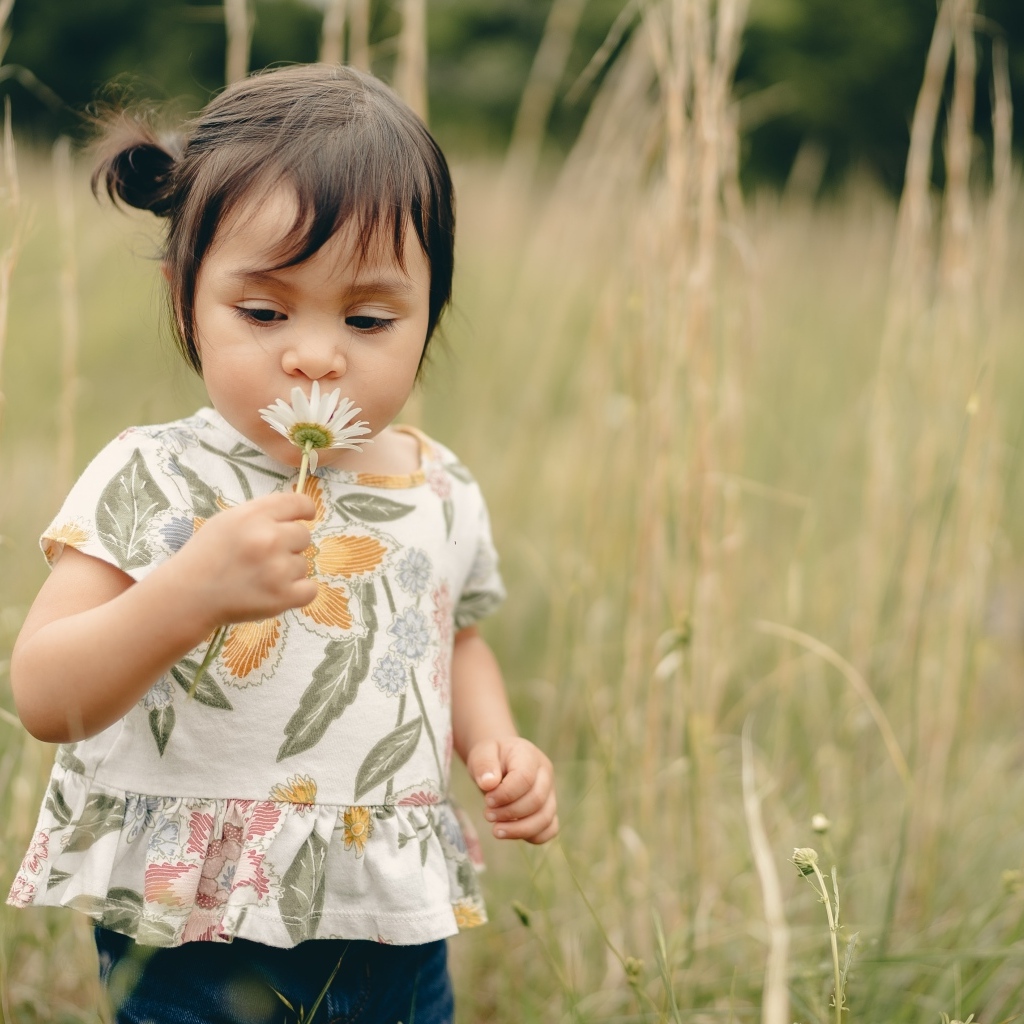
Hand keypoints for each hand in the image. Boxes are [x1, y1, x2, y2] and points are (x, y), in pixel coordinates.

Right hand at [167, 490, 317, 627]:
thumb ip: (261, 515)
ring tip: (260, 577)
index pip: (299, 503)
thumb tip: (294, 515)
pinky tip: (277, 591)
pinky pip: (310, 590)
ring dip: (288, 571)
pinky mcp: (282, 597)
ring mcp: (277, 569)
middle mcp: (269, 538)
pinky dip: (298, 592)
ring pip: (304, 564)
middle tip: (266, 557)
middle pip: (304, 535)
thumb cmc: (207, 555)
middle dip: (290, 545)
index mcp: (254, 516)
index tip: (306, 517)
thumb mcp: (228, 520)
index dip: (305, 510)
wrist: (187, 595)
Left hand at [466, 737, 557, 843]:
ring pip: (545, 818)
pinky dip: (532, 836)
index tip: (487, 801)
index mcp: (529, 756)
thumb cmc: (491, 756)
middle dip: (509, 813)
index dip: (505, 795)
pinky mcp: (548, 809)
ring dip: (519, 829)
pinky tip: (511, 833)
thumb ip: (484, 765)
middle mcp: (545, 774)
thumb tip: (488, 783)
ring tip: (496, 830)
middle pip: (536, 801)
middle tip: (487, 815)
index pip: (525, 779)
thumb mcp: (482, 753)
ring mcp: (550, 793)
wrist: (498, 761)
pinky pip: (550, 829)